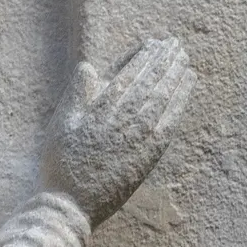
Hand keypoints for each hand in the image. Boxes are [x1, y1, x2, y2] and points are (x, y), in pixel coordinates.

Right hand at [41, 37, 195, 225]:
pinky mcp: (150, 153)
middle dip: (164, 61)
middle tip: (176, 45)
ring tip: (184, 59)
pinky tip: (187, 86)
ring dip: (176, 75)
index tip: (154, 43)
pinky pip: (171, 119)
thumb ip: (77, 95)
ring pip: (163, 97)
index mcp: (99, 110)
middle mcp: (123, 120)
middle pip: (149, 82)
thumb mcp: (59, 126)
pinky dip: (181, 99)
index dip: (143, 57)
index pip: (128, 75)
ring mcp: (139, 137)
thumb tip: (90, 68)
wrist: (70, 204)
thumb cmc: (60, 165)